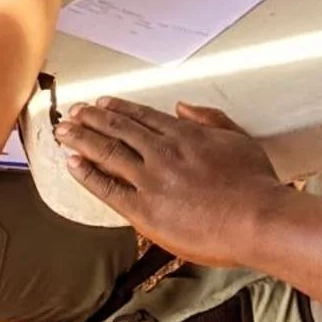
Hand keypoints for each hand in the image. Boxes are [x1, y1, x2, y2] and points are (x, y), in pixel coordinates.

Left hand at [57, 98, 281, 266]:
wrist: (256, 218)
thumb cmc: (254, 183)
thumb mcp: (237, 138)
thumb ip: (209, 119)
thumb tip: (183, 106)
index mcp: (185, 133)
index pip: (142, 116)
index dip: (118, 108)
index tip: (101, 103)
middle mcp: (163, 151)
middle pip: (119, 129)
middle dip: (92, 118)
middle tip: (73, 111)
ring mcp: (151, 180)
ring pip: (108, 153)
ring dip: (83, 139)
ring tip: (64, 131)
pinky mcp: (144, 210)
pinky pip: (108, 188)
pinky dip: (88, 174)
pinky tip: (73, 164)